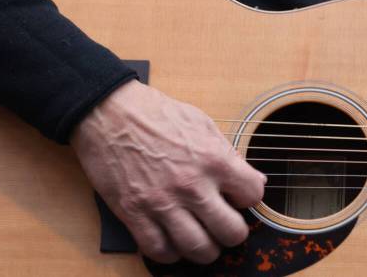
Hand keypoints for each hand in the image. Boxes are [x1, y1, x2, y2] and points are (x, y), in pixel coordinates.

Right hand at [70, 80, 265, 263]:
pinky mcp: (133, 213)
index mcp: (214, 159)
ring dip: (206, 250)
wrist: (110, 113)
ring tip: (205, 241)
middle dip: (234, 233)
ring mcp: (162, 203)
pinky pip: (158, 250)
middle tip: (226, 227)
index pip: (253, 195)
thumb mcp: (203, 124)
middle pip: (231, 231)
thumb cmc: (158, 114)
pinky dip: (171, 253)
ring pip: (198, 248)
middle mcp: (192, 185)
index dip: (249, 198)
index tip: (239, 197)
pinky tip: (174, 243)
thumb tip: (256, 179)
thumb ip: (229, 155)